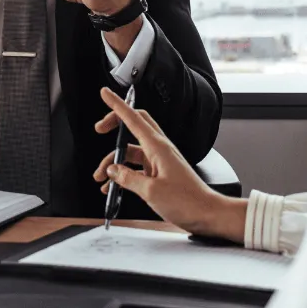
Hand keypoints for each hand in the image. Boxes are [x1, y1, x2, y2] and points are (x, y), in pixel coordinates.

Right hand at [92, 88, 245, 241]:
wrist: (207, 214)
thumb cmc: (187, 201)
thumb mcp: (151, 191)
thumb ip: (128, 178)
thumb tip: (112, 170)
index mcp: (158, 147)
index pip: (133, 118)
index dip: (117, 105)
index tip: (105, 94)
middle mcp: (159, 149)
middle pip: (133, 127)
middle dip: (114, 127)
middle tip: (99, 130)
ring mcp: (160, 161)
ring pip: (131, 151)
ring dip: (114, 161)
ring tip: (101, 177)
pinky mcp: (160, 173)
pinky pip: (137, 167)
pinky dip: (123, 173)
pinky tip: (113, 186)